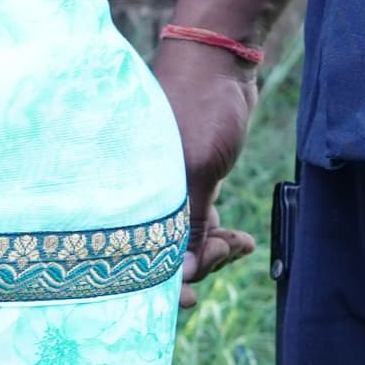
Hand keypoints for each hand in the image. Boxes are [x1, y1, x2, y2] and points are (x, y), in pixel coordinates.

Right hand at [152, 42, 259, 287]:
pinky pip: (195, 226)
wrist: (221, 64)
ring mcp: (161, 191)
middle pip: (156, 253)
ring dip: (211, 251)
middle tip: (226, 254)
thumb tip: (185, 274)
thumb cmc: (200, 107)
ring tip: (239, 244)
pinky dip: (217, 237)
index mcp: (125, 189)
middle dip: (193, 264)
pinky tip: (240, 240)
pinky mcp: (185, 184)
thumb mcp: (196, 168)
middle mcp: (137, 194)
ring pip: (180, 243)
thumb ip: (187, 224)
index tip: (185, 300)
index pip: (129, 252)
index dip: (154, 282)